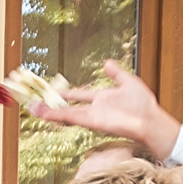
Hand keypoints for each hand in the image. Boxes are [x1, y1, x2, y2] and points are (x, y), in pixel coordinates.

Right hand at [23, 59, 180, 158]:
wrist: (150, 121)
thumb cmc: (144, 106)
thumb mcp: (128, 82)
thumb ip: (116, 73)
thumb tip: (106, 62)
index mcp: (102, 99)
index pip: (78, 95)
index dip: (65, 94)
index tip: (53, 92)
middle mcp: (94, 109)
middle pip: (68, 107)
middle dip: (51, 106)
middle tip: (34, 104)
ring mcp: (92, 116)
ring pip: (65, 113)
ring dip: (48, 112)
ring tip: (32, 109)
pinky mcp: (93, 122)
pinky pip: (72, 117)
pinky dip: (58, 116)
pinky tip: (46, 115)